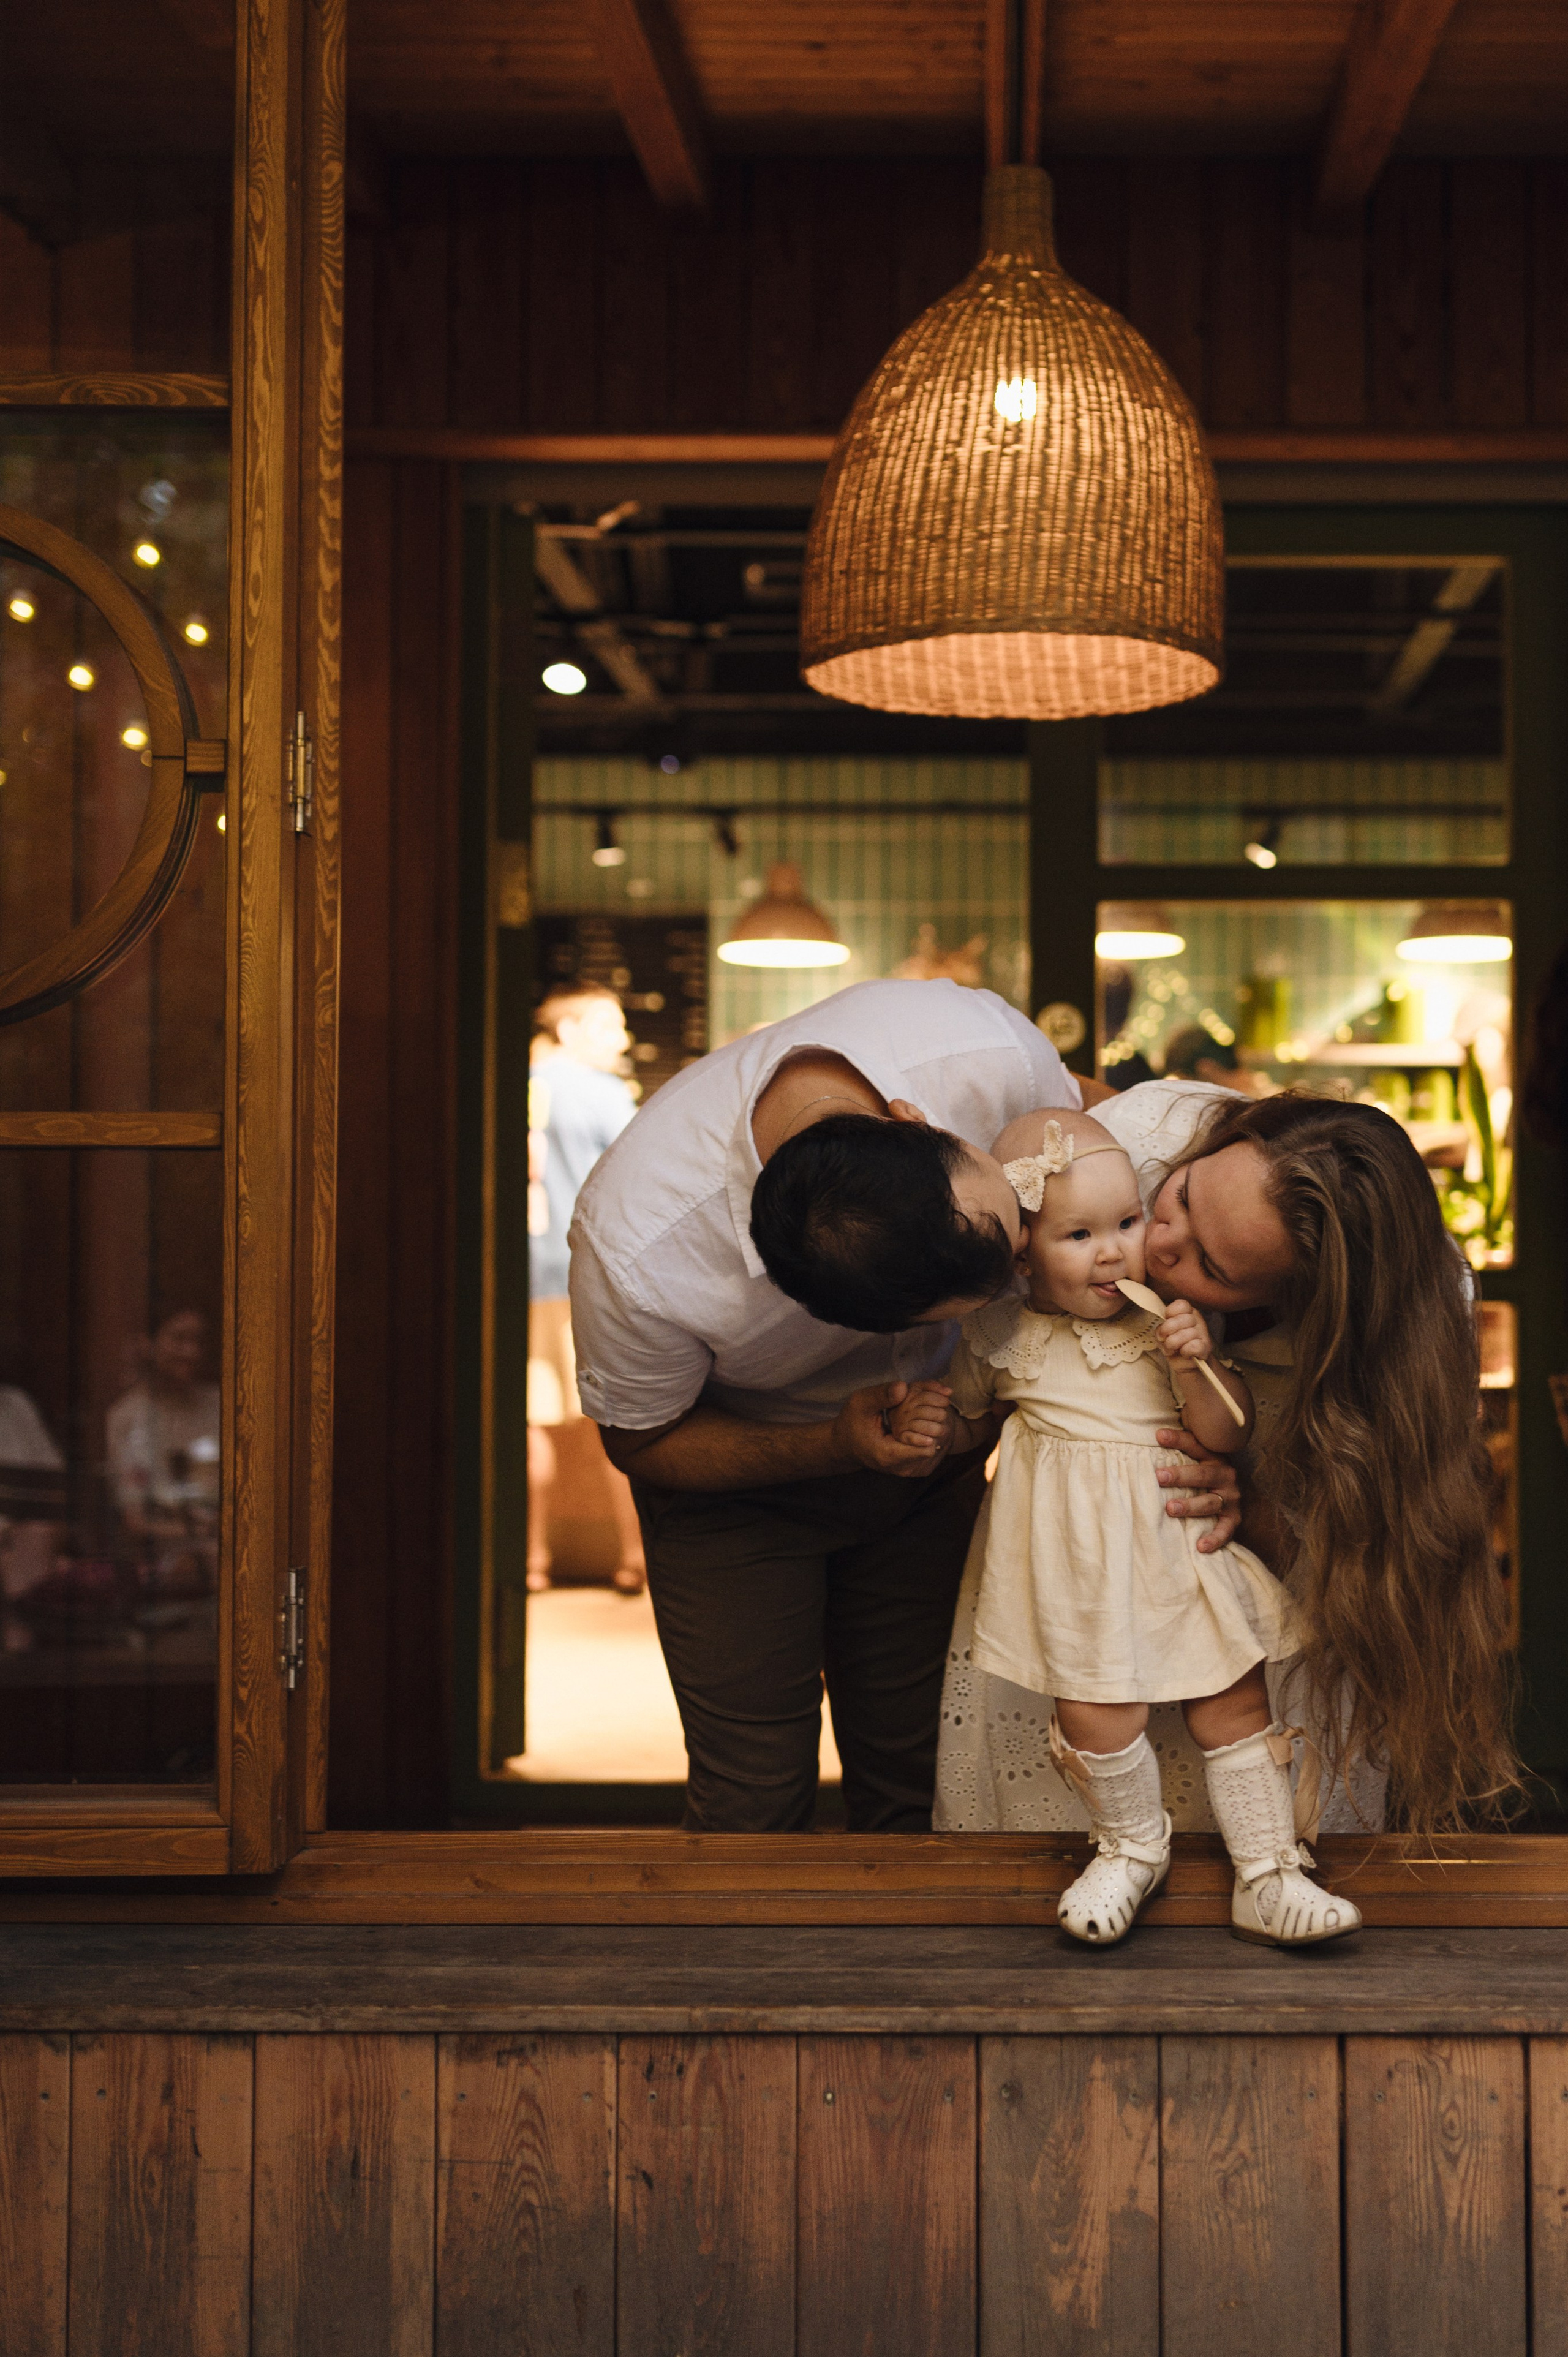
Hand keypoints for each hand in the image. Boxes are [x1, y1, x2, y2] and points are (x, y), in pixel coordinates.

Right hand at [834, 1382, 953, 1479]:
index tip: (930, 1408)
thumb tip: (904, 1387)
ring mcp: (903, 1468)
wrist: (843, 1443)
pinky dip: (927, 1434)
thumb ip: (882, 1395)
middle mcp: (899, 1467)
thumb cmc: (850, 1422)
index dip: (931, 1426)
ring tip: (928, 1410)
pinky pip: (925, 1451)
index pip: (926, 1448)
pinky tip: (921, 1420)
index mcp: (888, 1455)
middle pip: (933, 1448)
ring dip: (932, 1429)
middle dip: (934, 1425)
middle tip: (935, 1405)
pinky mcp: (906, 1465)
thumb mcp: (861, 1403)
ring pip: (932, 1450)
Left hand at [1155, 1427, 1241, 1552]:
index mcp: (1214, 1456)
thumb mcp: (1199, 1454)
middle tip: (1159, 1477)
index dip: (1178, 1439)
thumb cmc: (1205, 1470)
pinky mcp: (1234, 1519)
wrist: (1238, 1493)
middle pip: (1202, 1475)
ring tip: (1170, 1508)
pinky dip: (1214, 1539)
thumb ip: (1182, 1442)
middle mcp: (1225, 1475)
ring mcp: (1231, 1498)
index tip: (1158, 1435)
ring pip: (1209, 1502)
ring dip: (1190, 1506)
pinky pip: (1224, 1530)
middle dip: (1180, 1476)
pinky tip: (1200, 1546)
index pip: (1196, 1445)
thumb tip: (1156, 1427)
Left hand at [1157, 1298, 1211, 1366]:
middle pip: (1182, 1319)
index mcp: (1188, 1312)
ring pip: (1186, 1334)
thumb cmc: (1173, 1345)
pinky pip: (1193, 1346)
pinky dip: (1185, 1351)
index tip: (1165, 1322)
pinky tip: (1184, 1353)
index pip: (1181, 1305)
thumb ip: (1161, 1329)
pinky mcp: (1206, 1348)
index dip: (1170, 1313)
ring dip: (1173, 1344)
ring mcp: (1203, 1333)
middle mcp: (1198, 1320)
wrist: (1184, 1363)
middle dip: (1167, 1330)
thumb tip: (1162, 1332)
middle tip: (1164, 1339)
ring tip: (1172, 1349)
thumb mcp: (1163, 1334)